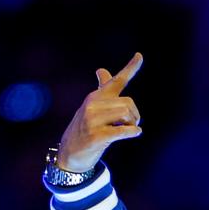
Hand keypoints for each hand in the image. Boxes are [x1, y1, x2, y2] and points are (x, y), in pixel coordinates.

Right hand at [53, 52, 143, 173]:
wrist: (68, 153)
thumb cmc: (85, 130)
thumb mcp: (92, 109)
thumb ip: (102, 91)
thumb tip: (101, 70)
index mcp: (95, 97)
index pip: (116, 80)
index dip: (130, 68)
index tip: (140, 55)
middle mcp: (92, 105)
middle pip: (127, 102)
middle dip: (135, 114)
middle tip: (132, 124)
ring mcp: (92, 120)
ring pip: (126, 114)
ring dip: (133, 124)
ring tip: (129, 130)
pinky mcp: (95, 136)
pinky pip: (122, 130)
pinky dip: (132, 131)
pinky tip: (136, 132)